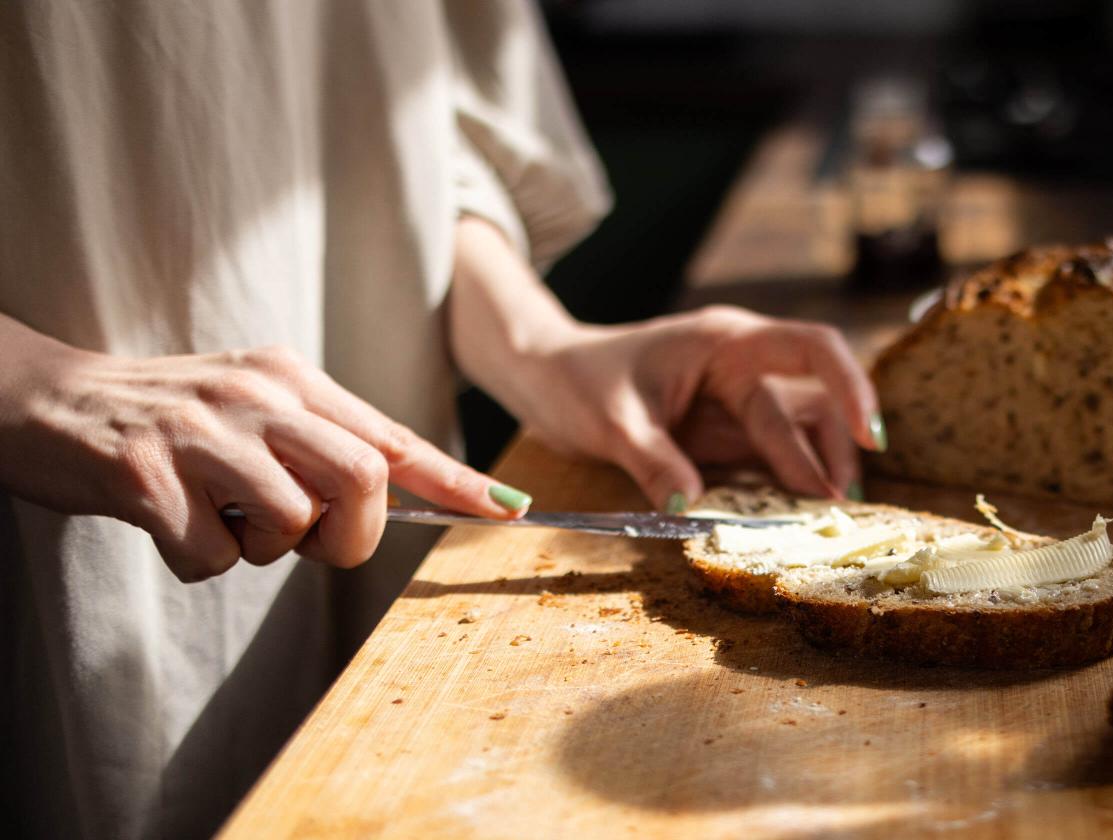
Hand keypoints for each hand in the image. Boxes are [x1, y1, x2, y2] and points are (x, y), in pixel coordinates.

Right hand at [0, 337, 526, 581]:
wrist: (43, 402)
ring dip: (261, 547)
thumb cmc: (165, 421)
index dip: (456, 479)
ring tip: (218, 514)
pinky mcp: (145, 475)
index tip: (510, 508)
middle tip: (304, 536)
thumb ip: (320, 444)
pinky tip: (168, 523)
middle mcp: (256, 396)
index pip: (391, 436)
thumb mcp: (252, 410)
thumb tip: (390, 498)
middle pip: (361, 480)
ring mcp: (199, 432)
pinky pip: (213, 557)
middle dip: (348, 532)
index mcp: (290, 379)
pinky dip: (198, 561)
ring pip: (290, 523)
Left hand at [480, 306, 881, 508]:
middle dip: (833, 451)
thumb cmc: (576, 381)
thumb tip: (690, 504)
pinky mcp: (725, 431)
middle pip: (814, 401)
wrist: (545, 379)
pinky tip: (798, 513)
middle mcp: (743, 365)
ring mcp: (736, 399)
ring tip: (828, 514)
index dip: (850, 386)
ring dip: (818, 467)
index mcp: (726, 343)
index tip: (870, 433)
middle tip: (839, 507)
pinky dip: (789, 481)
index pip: (813, 348)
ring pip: (801, 428)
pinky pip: (771, 453)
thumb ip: (652, 460)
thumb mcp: (608, 421)